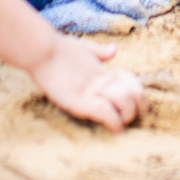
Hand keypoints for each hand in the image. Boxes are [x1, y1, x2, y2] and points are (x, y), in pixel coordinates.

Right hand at [28, 35, 145, 131]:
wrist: (41, 50)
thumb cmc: (58, 49)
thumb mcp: (83, 49)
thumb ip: (100, 52)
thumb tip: (114, 50)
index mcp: (104, 70)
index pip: (133, 82)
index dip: (138, 94)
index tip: (137, 105)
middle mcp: (103, 80)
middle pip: (135, 93)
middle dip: (139, 107)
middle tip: (134, 117)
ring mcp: (93, 90)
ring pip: (125, 103)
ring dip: (127, 116)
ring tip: (122, 124)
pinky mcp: (81, 101)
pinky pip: (107, 113)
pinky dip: (114, 123)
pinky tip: (116, 130)